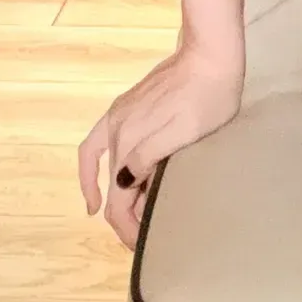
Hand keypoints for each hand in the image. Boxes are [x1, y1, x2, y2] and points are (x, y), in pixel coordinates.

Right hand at [78, 39, 245, 251]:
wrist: (211, 54)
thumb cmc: (209, 96)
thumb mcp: (187, 132)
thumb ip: (150, 157)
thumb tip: (123, 183)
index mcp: (131, 142)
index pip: (120, 202)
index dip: (129, 230)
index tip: (145, 247)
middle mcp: (117, 132)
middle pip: (114, 189)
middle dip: (127, 219)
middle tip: (149, 238)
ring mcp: (118, 118)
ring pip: (109, 171)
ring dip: (117, 198)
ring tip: (134, 219)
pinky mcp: (124, 108)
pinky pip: (95, 145)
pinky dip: (91, 170)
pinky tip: (94, 190)